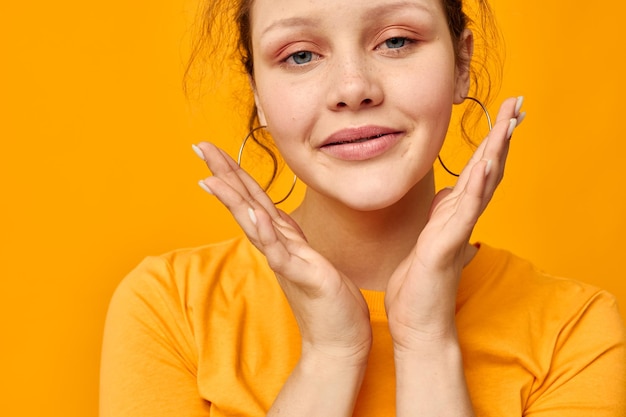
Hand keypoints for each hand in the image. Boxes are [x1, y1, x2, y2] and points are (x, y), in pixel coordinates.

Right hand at [193, 142, 371, 364]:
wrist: (339, 340)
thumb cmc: (328, 299)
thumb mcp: (306, 255)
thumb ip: (287, 235)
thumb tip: (272, 215)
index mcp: (281, 237)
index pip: (252, 197)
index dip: (232, 171)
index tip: (210, 146)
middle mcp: (278, 246)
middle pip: (246, 203)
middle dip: (223, 174)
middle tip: (198, 147)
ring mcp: (287, 261)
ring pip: (255, 225)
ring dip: (235, 202)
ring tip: (212, 179)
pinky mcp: (304, 277)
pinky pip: (281, 253)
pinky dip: (267, 234)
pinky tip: (255, 215)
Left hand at [385, 97, 524, 349]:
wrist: (417, 321)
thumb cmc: (420, 282)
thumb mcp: (429, 237)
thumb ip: (442, 214)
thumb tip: (449, 194)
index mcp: (455, 213)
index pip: (480, 170)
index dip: (492, 140)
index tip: (504, 112)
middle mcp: (462, 218)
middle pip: (489, 168)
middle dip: (502, 135)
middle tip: (518, 102)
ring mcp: (458, 230)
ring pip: (484, 184)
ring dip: (497, 151)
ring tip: (509, 121)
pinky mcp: (448, 244)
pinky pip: (466, 210)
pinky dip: (477, 186)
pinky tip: (485, 163)